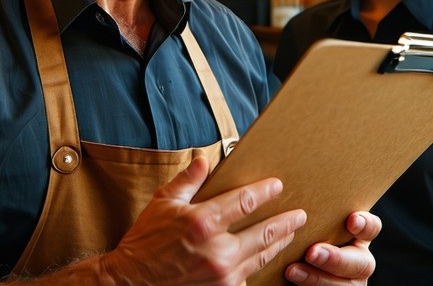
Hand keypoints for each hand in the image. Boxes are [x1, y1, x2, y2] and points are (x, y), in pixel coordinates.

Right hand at [99, 156, 307, 284]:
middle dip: (286, 222)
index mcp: (202, 222)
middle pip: (264, 233)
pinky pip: (248, 277)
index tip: (277, 186)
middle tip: (299, 215)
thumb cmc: (146, 241)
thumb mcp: (163, 203)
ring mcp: (222, 274)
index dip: (265, 192)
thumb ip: (188, 180)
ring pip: (262, 257)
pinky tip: (266, 258)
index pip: (245, 201)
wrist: (132, 281)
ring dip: (280, 244)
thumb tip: (204, 159)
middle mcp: (217, 250)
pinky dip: (259, 266)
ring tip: (291, 234)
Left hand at [282, 211, 378, 285]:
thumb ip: (314, 218)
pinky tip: (292, 279)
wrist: (288, 267)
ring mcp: (348, 281)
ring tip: (292, 270)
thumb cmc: (300, 238)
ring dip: (318, 278)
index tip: (351, 220)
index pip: (371, 228)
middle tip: (311, 252)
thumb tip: (290, 193)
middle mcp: (357, 259)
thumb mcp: (310, 226)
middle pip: (360, 262)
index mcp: (355, 236)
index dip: (365, 224)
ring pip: (344, 284)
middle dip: (336, 259)